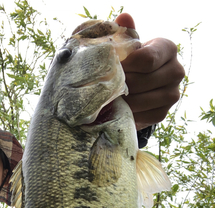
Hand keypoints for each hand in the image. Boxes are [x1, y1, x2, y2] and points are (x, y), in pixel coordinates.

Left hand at [115, 13, 184, 129]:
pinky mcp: (163, 113)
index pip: (146, 59)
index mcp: (168, 49)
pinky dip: (128, 113)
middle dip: (121, 85)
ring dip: (122, 101)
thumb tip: (124, 18)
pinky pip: (142, 115)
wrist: (140, 85)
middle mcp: (176, 71)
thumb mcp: (130, 46)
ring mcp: (172, 94)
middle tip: (105, 86)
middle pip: (141, 82)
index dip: (125, 66)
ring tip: (109, 97)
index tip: (112, 69)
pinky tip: (119, 108)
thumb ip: (127, 33)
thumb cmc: (132, 61)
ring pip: (140, 100)